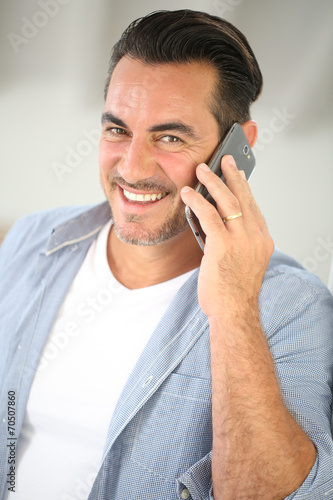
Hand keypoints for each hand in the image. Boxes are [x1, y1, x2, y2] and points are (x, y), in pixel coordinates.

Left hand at [180, 155, 273, 318]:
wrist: (233, 313)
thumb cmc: (234, 293)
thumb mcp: (242, 263)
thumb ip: (235, 242)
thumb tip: (216, 224)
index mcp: (262, 241)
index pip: (253, 207)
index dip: (244, 188)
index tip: (237, 174)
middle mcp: (255, 237)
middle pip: (244, 198)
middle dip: (232, 176)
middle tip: (223, 160)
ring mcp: (241, 241)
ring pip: (227, 201)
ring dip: (213, 182)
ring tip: (201, 169)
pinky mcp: (223, 246)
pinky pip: (209, 216)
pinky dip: (198, 201)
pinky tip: (188, 194)